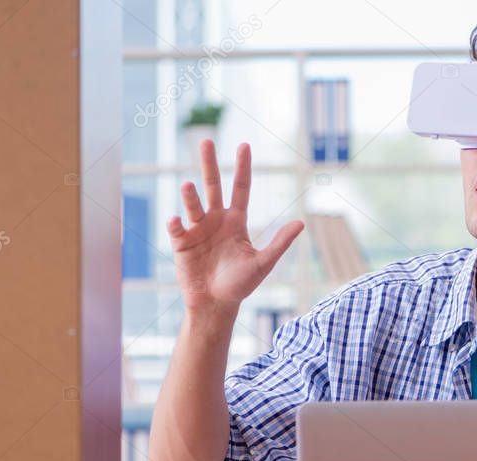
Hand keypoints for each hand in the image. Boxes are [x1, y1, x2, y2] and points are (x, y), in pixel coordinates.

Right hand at [166, 139, 303, 315]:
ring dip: (191, 196)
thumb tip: (301, 223)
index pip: (240, 188)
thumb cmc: (240, 284)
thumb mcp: (263, 263)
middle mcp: (215, 220)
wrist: (216, 304)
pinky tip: (176, 221)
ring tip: (188, 186)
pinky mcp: (181, 243)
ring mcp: (197, 229)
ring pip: (194, 205)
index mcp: (235, 221)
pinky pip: (177, 229)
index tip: (243, 145)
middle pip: (213, 186)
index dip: (243, 167)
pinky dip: (175, 224)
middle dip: (209, 164)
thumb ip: (280, 243)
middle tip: (205, 141)